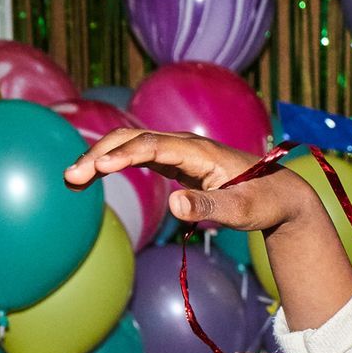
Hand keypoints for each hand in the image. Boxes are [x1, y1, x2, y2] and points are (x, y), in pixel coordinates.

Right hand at [64, 128, 320, 233]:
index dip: (124, 156)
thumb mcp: (241, 212)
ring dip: (100, 157)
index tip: (98, 169)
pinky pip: (137, 154)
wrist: (280, 194)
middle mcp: (185, 144)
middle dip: (100, 155)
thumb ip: (209, 208)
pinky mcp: (175, 161)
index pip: (153, 146)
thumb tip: (174, 205)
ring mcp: (178, 150)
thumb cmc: (263, 203)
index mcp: (200, 151)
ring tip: (72, 179)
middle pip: (133, 140)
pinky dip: (113, 162)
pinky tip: (93, 175)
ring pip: (130, 144)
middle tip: (71, 178)